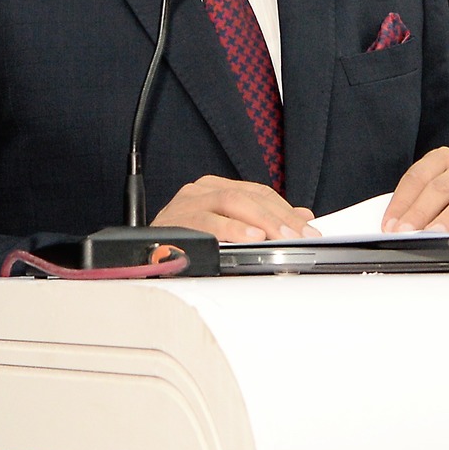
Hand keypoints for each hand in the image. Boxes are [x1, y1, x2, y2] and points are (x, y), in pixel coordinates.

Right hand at [153, 175, 316, 241]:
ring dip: (260, 221)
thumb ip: (263, 222)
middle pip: (248, 196)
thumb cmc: (185, 248)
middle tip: (301, 236)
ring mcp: (185, 203)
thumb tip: (302, 216)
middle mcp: (200, 191)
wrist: (139, 260)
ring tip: (280, 236)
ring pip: (230, 202)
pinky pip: (204, 222)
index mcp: (215, 189)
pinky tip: (249, 238)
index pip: (259, 193)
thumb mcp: (230, 232)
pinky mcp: (173, 222)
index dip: (286, 210)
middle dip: (279, 217)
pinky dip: (230, 230)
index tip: (309, 229)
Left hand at [382, 146, 448, 234]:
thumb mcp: (429, 202)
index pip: (417, 177)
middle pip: (440, 188)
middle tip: (406, 232)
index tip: (389, 225)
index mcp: (443, 159)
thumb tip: (393, 228)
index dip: (401, 202)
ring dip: (448, 218)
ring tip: (433, 234)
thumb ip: (412, 209)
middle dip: (419, 212)